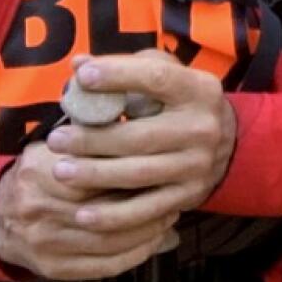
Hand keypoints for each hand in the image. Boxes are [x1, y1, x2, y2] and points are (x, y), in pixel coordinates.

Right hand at [0, 140, 182, 281]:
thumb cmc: (42, 173)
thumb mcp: (58, 144)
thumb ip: (94, 135)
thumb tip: (143, 131)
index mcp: (39, 172)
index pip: (95, 175)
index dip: (133, 173)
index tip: (162, 169)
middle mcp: (38, 210)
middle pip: (105, 212)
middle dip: (147, 206)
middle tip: (175, 197)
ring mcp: (44, 243)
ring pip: (108, 242)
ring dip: (147, 233)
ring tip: (169, 219)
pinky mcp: (52, 268)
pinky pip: (102, 267)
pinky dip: (134, 256)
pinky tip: (155, 243)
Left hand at [38, 52, 237, 234]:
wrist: (226, 144)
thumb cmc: (178, 104)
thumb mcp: (167, 77)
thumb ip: (127, 68)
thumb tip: (78, 65)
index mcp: (198, 90)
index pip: (157, 78)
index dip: (119, 75)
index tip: (83, 77)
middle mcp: (203, 127)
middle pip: (141, 135)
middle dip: (92, 139)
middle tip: (56, 140)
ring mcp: (197, 165)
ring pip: (138, 174)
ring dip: (94, 175)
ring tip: (60, 171)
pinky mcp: (189, 196)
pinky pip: (146, 211)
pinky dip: (112, 216)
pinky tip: (82, 215)